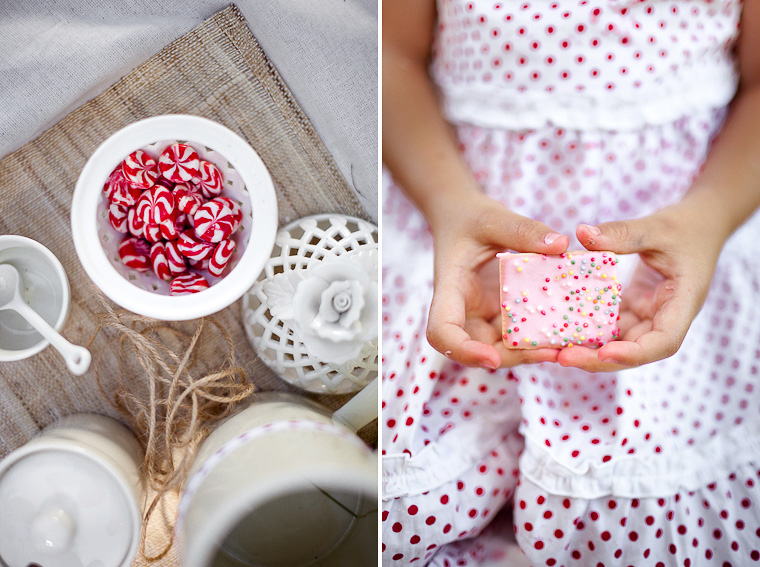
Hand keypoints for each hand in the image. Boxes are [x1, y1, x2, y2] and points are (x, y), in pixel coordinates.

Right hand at [425, 192, 569, 368]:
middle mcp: (463, 310)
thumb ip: (522, 230)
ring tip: (565, 347)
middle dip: (511, 357)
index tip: (492, 358)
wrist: (461, 217)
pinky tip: (565, 331)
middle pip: (476, 349)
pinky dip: (538, 335)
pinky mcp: (499, 313)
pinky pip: (516, 332)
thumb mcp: (492, 217)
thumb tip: (560, 244)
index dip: (463, 351)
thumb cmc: (468, 217)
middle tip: (551, 353)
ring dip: (529, 351)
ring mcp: (481, 314)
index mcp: (449, 289)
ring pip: (499, 347)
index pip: (442, 332)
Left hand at [557, 202, 724, 371]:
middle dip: (599, 359)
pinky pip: (608, 325)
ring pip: (618, 342)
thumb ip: (623, 232)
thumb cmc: (685, 227)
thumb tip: (581, 232)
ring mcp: (647, 316)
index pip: (664, 342)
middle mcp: (664, 317)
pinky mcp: (631, 309)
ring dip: (587, 349)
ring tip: (552, 350)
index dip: (634, 353)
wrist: (698, 226)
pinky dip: (585, 329)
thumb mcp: (656, 227)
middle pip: (634, 351)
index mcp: (682, 304)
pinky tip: (557, 329)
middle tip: (562, 358)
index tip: (604, 353)